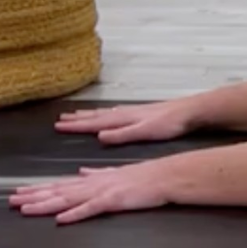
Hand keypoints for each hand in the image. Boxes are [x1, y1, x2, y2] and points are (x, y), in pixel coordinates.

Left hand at [11, 160, 168, 223]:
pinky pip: (90, 209)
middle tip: (11, 200)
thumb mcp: (115, 173)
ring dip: (45, 204)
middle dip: (33, 196)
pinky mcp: (113, 201)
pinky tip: (61, 220)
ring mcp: (101, 192)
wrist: (163, 176)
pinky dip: (75, 214)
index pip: (59, 185)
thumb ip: (97, 173)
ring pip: (67, 200)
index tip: (20, 191)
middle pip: (57, 191)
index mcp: (91, 180)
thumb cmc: (142, 178)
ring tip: (26, 209)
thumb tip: (81, 171)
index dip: (38, 188)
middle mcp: (92, 184)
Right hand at [56, 100, 192, 144]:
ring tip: (75, 115)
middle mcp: (123, 113)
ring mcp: (130, 112)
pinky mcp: (138, 114)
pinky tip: (105, 115)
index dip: (76, 125)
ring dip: (88, 115)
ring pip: (103, 113)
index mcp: (122, 119)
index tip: (59, 125)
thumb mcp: (144, 132)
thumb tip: (100, 135)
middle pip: (95, 116)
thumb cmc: (168, 123)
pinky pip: (113, 112)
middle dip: (77, 119)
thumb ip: (122, 134)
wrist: (187, 112)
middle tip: (60, 119)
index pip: (93, 122)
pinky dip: (103, 114)